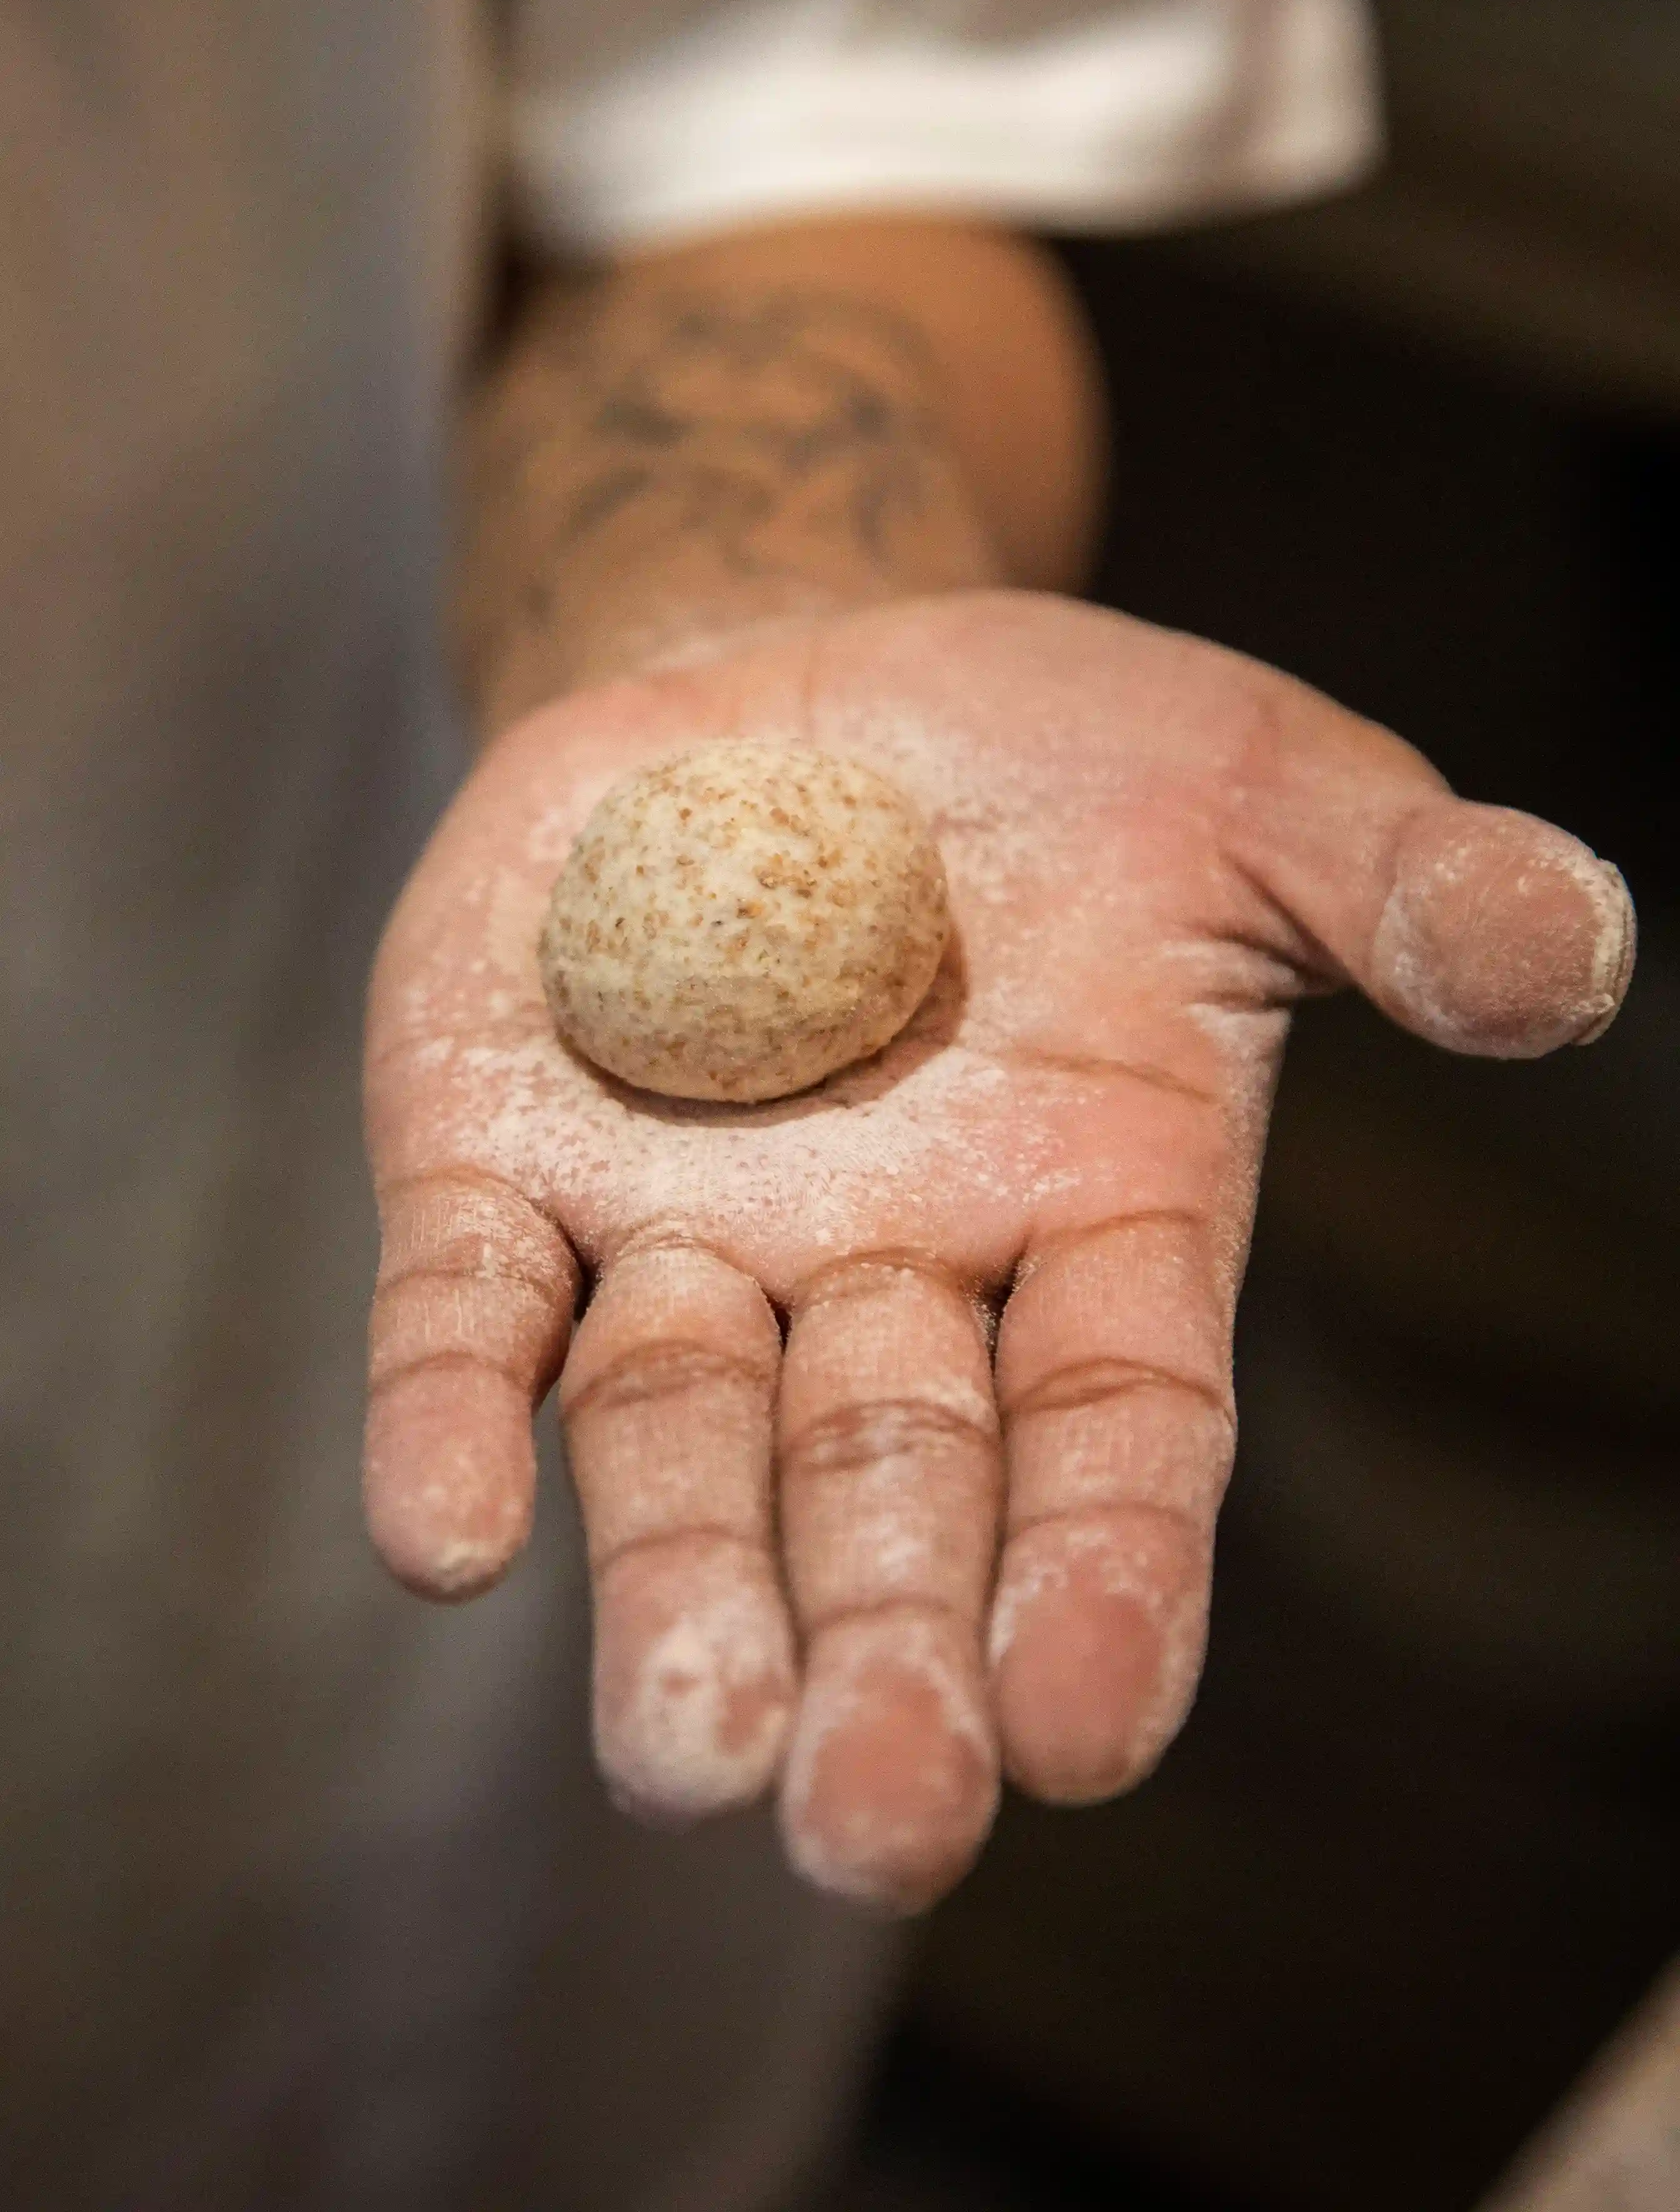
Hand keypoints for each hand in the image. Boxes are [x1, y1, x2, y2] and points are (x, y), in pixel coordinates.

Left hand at [362, 591, 1632, 1909]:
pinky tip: (443, 1535)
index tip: (1081, 1727)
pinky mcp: (497, 1163)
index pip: (1112, 1451)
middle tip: (873, 1833)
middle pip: (887, 1501)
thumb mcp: (1265, 800)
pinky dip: (449, 1417)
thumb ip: (1401, 894)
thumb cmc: (1074, 768)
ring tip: (680, 1760)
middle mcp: (886, 1283)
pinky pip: (471, 1314)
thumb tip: (1567, 946)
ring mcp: (680, 1235)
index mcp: (1095, 1235)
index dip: (1104, 1585)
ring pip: (673, 1449)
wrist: (808, 680)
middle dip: (883, 1660)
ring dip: (676, 1594)